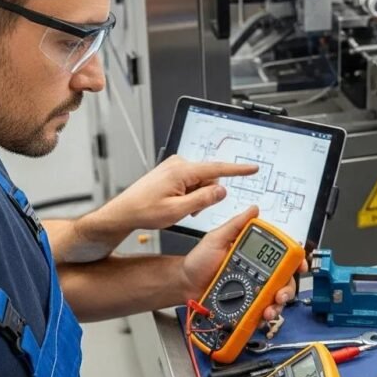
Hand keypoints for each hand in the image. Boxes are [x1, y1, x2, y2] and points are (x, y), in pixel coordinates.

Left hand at [92, 155, 258, 236]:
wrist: (124, 211)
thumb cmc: (145, 211)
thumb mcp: (178, 210)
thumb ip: (203, 200)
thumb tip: (222, 190)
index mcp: (182, 171)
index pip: (217, 169)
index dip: (237, 170)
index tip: (252, 168)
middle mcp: (178, 164)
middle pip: (208, 179)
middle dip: (205, 196)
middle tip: (190, 211)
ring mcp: (174, 167)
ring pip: (200, 183)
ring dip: (196, 197)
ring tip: (178, 208)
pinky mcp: (172, 172)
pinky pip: (191, 183)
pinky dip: (188, 195)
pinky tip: (175, 203)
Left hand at [180, 206, 307, 321]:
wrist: (185, 284)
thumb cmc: (199, 260)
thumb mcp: (217, 238)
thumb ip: (236, 225)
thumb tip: (254, 210)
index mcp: (255, 256)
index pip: (282, 257)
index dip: (296, 261)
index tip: (300, 266)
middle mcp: (258, 273)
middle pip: (285, 281)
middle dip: (288, 289)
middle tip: (280, 295)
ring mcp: (253, 291)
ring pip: (276, 299)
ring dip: (277, 305)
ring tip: (269, 310)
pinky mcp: (247, 306)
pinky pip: (261, 312)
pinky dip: (264, 316)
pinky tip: (260, 316)